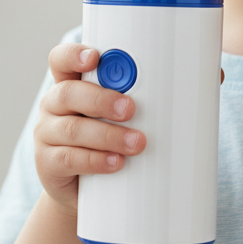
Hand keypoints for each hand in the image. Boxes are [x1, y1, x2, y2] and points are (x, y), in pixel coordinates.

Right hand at [33, 43, 146, 217]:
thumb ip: (137, 96)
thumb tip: (196, 83)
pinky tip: (115, 162)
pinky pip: (69, 159)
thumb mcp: (116, 114)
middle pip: (68, 93)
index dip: (74, 55)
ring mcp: (46, 135)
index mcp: (69, 84)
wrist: (82, 188)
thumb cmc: (104, 140)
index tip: (95, 57)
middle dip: (102, 99)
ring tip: (136, 143)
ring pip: (73, 129)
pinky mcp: (48, 164)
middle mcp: (53, 106)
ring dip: (108, 135)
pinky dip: (96, 160)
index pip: (61, 60)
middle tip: (130, 109)